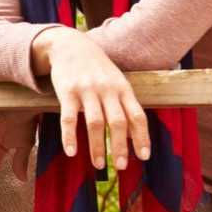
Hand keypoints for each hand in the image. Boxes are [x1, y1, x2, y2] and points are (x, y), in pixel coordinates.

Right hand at [31, 28, 149, 168]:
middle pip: (117, 122)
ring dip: (97, 146)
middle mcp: (107, 90)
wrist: (70, 44)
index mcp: (123, 89)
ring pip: (95, 122)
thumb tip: (134, 136)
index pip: (137, 115)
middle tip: (121, 166)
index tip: (144, 156)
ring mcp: (87, 90)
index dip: (142, 137)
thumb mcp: (116, 82)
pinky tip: (71, 152)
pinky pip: (69, 118)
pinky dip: (69, 137)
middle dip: (120, 146)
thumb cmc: (97, 69)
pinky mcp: (67, 92)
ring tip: (98, 165)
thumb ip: (124, 106)